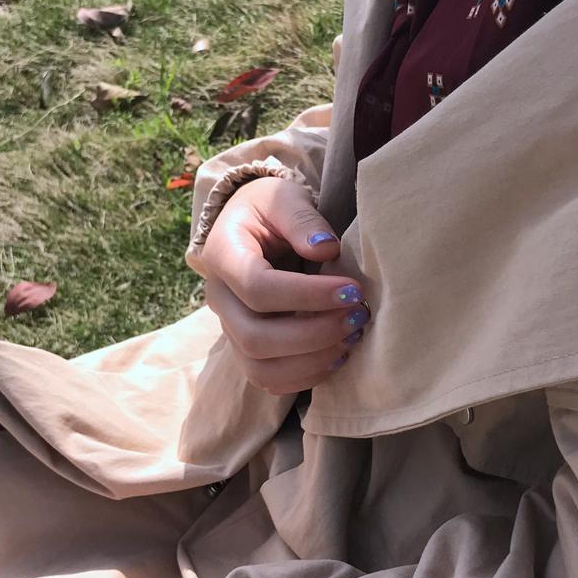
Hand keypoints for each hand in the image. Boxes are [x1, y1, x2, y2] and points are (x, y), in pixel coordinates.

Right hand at [192, 176, 369, 395]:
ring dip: (312, 361)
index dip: (308, 296)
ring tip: (352, 337)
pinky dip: (306, 376)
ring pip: (260, 368)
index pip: (258, 288)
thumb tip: (327, 250)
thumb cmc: (270, 209)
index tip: (353, 290)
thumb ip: (303, 221)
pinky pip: (269, 379)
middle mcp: (219, 299)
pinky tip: (338, 355)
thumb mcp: (284, 199)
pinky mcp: (246, 349)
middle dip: (314, 335)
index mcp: (222, 255)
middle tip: (358, 316)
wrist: (252, 227)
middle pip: (255, 337)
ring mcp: (229, 328)